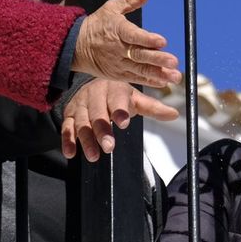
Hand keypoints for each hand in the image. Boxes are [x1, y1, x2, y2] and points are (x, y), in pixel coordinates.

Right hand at [59, 78, 179, 160]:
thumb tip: (174, 114)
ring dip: (86, 139)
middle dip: (102, 130)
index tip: (124, 123)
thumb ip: (153, 108)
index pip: (117, 100)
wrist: (93, 86)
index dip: (120, 111)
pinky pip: (66, 127)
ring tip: (94, 155)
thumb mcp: (135, 99)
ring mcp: (81, 105)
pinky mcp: (69, 114)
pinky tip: (71, 153)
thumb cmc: (117, 95)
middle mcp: (95, 95)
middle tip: (109, 147)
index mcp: (114, 89)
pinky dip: (68, 141)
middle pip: (97, 113)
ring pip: (81, 122)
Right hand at [72, 0, 181, 87]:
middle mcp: (118, 48)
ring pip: (140, 69)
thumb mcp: (111, 8)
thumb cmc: (97, 24)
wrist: (75, 46)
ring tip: (175, 76)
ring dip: (159, 73)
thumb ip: (131, 1)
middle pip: (139, 55)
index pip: (133, 35)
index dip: (148, 39)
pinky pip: (136, 78)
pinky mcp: (118, 74)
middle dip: (158, 59)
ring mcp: (118, 63)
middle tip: (174, 61)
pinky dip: (150, 81)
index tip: (163, 41)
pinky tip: (163, 82)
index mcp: (117, 30)